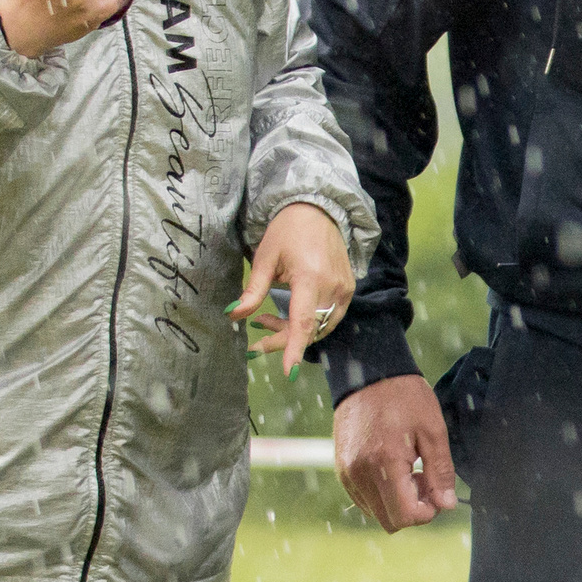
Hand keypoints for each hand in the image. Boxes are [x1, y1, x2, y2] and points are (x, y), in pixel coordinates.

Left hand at [231, 203, 354, 374]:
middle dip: (282, 340)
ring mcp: (344, 290)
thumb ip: (253, 291)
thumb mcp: (265, 258)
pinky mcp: (348, 290)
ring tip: (266, 319)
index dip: (294, 349)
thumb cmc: (288, 231)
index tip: (287, 372)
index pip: (303, 323)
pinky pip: (329, 317)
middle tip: (255, 336)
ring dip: (294, 332)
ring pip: (320, 327)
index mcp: (311, 278)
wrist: (318, 210)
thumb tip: (233, 315)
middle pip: (310, 330)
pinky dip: (309, 323)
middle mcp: (333, 288)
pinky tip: (289, 313)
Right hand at [334, 374, 457, 530]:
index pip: (405, 516)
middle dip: (412, 509)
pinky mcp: (341, 469)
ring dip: (396, 502)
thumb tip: (446, 505)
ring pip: (376, 513)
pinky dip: (381, 494)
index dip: (427, 512)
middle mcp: (359, 473)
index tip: (436, 491)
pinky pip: (364, 499)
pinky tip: (392, 469)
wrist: (367, 372)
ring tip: (408, 470)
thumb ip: (440, 471)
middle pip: (390, 522)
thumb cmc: (404, 397)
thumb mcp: (433, 430)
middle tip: (424, 480)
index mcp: (384, 463)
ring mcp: (347, 473)